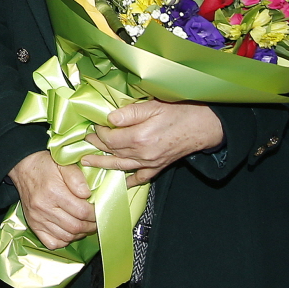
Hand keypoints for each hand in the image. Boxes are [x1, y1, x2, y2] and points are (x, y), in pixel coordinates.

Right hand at [8, 151, 96, 248]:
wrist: (24, 168)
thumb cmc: (46, 166)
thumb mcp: (64, 164)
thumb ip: (77, 178)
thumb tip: (87, 195)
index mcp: (53, 192)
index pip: (82, 212)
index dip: (95, 214)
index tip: (99, 210)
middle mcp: (43, 207)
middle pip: (75, 227)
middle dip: (90, 226)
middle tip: (95, 220)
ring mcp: (37, 218)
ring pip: (66, 237)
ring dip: (79, 234)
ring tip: (84, 224)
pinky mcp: (33, 225)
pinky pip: (52, 243)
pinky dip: (63, 241)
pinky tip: (68, 231)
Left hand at [82, 100, 224, 186]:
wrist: (204, 126)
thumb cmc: (179, 112)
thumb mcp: (153, 105)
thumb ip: (130, 113)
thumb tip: (109, 118)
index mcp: (140, 137)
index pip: (110, 138)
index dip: (99, 132)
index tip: (94, 125)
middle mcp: (143, 153)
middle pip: (113, 152)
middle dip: (97, 146)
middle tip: (84, 142)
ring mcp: (151, 163)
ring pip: (121, 166)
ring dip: (103, 164)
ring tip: (88, 163)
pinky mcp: (158, 167)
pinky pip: (140, 177)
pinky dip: (128, 180)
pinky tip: (118, 182)